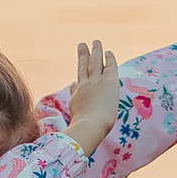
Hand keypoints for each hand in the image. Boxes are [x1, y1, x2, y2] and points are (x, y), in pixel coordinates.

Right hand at [66, 39, 120, 155]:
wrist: (89, 127)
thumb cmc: (82, 134)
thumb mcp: (74, 129)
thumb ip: (71, 128)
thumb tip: (68, 135)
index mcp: (77, 100)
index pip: (76, 89)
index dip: (76, 85)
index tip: (75, 83)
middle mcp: (84, 88)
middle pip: (82, 68)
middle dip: (83, 57)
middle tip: (82, 46)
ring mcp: (95, 83)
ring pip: (94, 63)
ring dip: (95, 52)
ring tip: (95, 42)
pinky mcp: (108, 82)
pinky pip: (109, 66)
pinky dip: (108, 58)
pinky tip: (108, 52)